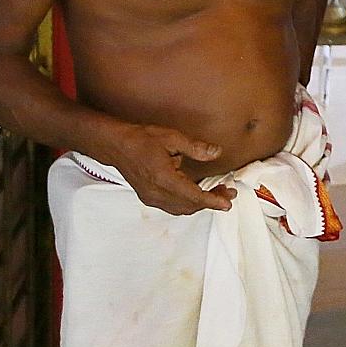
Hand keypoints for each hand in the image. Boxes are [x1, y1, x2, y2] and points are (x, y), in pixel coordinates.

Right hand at [103, 124, 236, 215]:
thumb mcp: (172, 138)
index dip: (213, 201)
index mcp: (163, 179)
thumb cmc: (142, 139)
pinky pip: (173, 206)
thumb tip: (216, 152)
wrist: (116, 146)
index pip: (194, 197)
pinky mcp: (149, 197)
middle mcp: (157, 193)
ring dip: (200, 203)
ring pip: (181, 209)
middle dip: (211, 202)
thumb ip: (196, 148)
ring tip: (217, 192)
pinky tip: (197, 192)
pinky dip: (188, 202)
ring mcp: (151, 198)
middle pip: (190, 206)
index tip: (227, 203)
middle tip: (228, 193)